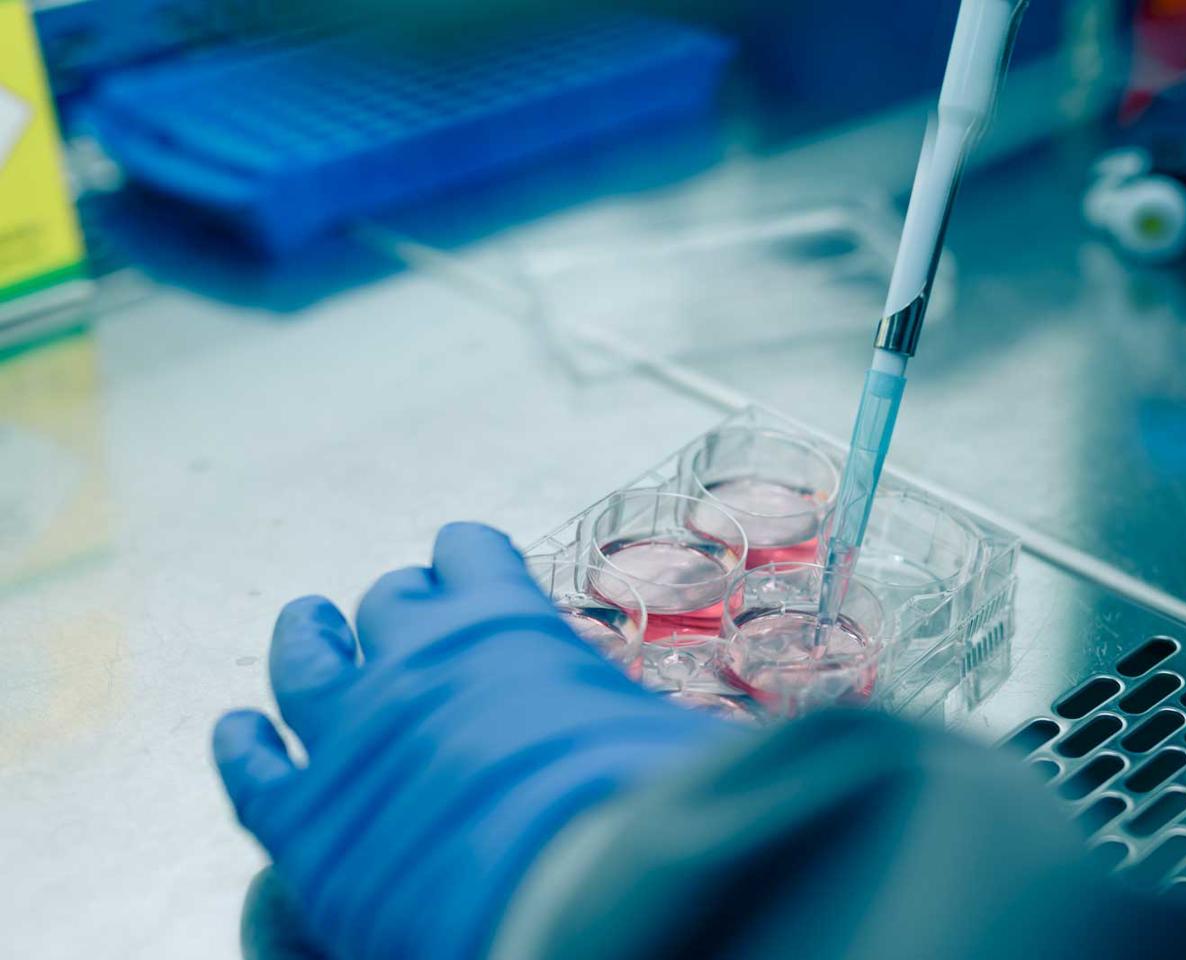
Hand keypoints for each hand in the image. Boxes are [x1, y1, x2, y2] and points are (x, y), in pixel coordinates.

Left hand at [213, 523, 732, 959]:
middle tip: (407, 618)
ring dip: (307, 638)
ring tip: (308, 624)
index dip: (470, 560)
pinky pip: (250, 767)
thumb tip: (670, 730)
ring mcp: (347, 732)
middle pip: (385, 602)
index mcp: (501, 619)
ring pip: (304, 662)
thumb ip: (629, 709)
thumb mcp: (659, 729)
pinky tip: (238, 730)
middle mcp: (413, 657)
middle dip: (400, 606)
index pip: (467, 553)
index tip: (471, 567)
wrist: (571, 894)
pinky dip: (242, 744)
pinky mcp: (301, 817)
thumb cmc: (638, 807)